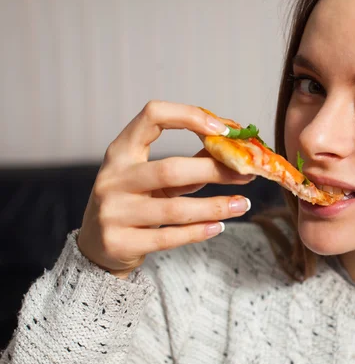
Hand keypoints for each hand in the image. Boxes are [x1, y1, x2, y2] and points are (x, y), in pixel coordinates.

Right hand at [77, 101, 254, 278]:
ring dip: (215, 206)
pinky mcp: (120, 242)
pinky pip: (169, 237)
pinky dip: (199, 232)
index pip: (152, 115)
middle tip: (247, 173)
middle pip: (170, 169)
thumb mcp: (153, 178)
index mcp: (121, 152)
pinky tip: (220, 227)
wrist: (98, 247)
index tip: (223, 130)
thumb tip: (234, 153)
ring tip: (243, 204)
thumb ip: (188, 164)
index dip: (189, 116)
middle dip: (214, 170)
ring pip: (174, 209)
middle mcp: (113, 179)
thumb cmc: (134, 202)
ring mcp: (113, 212)